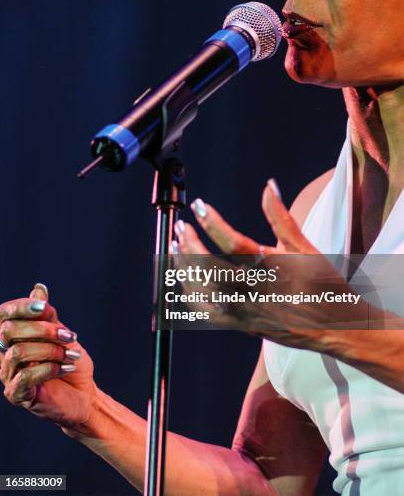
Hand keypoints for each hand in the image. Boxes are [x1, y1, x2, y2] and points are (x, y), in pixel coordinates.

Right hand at [0, 284, 95, 434]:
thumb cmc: (69, 362)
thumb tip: (39, 289)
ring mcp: (8, 375)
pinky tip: (67, 367)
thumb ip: (47, 315)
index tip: (45, 308)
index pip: (3, 314)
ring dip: (51, 350)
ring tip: (72, 355)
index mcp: (14, 336)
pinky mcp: (17, 395)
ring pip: (19, 352)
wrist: (83, 394)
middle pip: (9, 331)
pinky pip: (25, 376)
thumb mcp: (62, 334)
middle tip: (70, 336)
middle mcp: (5, 353)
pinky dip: (50, 368)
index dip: (21, 306)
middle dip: (43, 329)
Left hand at [172, 181, 376, 348]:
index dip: (213, 224)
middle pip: (212, 270)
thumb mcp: (305, 247)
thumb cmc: (324, 284)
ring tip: (175, 247)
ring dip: (184, 269)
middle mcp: (258, 291)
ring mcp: (249, 312)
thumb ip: (281, 217)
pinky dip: (192, 296)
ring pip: (205, 293)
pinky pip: (210, 314)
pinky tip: (184, 277)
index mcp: (273, 268)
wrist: (338, 327)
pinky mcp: (244, 327)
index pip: (233, 244)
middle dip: (190, 245)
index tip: (199, 206)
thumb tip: (268, 186)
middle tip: (181, 226)